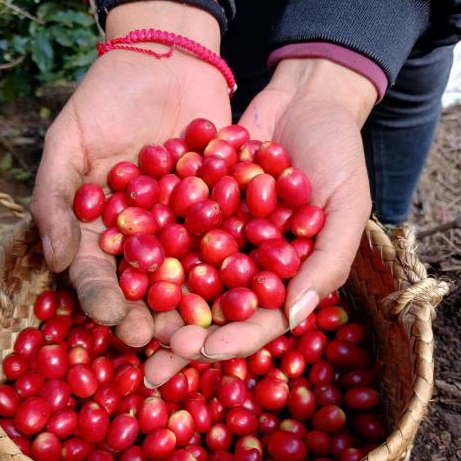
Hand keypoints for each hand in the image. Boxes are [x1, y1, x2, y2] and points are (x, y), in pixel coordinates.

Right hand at [30, 2, 229, 346]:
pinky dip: (240, 262)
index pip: (98, 274)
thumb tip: (56, 259)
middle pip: (147, 288)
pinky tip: (249, 284)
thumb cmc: (106, 99)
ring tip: (208, 330)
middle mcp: (145, 238)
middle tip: (164, 342)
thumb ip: (55, 199)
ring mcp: (187, 228)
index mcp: (102, 231)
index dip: (104, 299)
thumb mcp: (68, 142)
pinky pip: (232, 240)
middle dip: (154, 317)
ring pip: (191, 275)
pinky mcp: (225, 211)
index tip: (114, 318)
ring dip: (198, 305)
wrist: (165, 61)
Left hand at [143, 58, 374, 386]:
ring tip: (120, 324)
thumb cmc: (339, 152)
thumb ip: (328, 259)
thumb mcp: (347, 204)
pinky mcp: (192, 205)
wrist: (306, 97)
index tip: (200, 352)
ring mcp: (217, 236)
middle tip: (148, 363)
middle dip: (181, 339)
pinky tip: (113, 260)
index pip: (259, 321)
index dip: (231, 339)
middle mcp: (246, 264)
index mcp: (285, 277)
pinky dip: (142, 244)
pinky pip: (165, 228)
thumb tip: (294, 315)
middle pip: (212, 312)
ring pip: (180, 278)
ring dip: (152, 305)